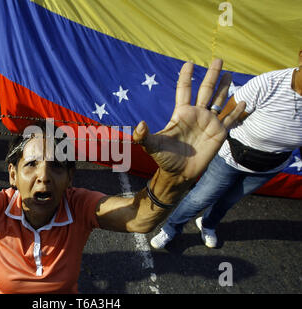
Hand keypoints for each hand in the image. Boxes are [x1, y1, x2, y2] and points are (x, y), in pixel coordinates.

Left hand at [133, 59, 244, 182]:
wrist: (179, 174)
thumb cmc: (164, 159)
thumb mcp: (152, 146)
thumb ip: (143, 136)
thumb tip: (139, 125)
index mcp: (181, 113)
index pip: (184, 90)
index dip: (186, 76)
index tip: (189, 63)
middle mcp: (197, 115)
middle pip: (206, 90)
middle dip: (212, 75)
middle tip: (218, 59)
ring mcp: (209, 123)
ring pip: (219, 101)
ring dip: (225, 88)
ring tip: (230, 74)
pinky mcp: (219, 134)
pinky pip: (230, 120)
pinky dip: (237, 111)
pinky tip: (244, 102)